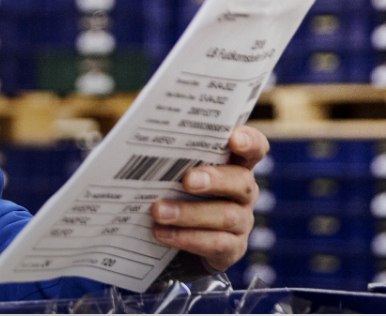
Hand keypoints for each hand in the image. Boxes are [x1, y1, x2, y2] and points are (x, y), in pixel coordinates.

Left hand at [150, 125, 267, 271]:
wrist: (180, 235)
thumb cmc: (176, 190)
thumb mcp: (174, 170)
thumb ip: (165, 155)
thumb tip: (130, 141)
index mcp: (234, 164)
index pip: (254, 148)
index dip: (249, 142)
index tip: (233, 138)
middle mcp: (243, 191)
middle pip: (241, 182)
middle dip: (214, 180)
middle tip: (187, 180)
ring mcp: (242, 220)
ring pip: (226, 216)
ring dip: (189, 213)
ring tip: (159, 211)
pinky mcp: (232, 248)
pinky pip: (215, 244)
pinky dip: (186, 238)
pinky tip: (162, 233)